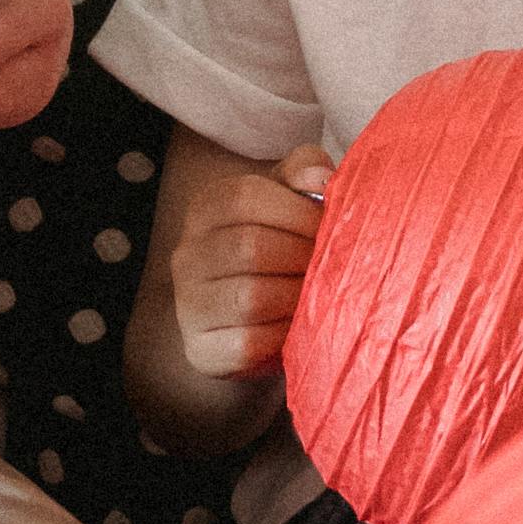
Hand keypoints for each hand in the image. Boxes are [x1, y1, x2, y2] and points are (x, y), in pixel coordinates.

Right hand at [164, 154, 332, 382]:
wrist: (254, 318)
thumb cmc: (279, 245)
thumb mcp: (289, 199)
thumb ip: (304, 172)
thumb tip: (319, 179)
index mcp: (206, 209)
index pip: (244, 197)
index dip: (296, 211)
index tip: (328, 226)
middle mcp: (187, 255)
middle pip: (249, 246)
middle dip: (302, 256)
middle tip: (335, 265)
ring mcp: (189, 305)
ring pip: (249, 297)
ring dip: (297, 296)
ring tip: (321, 293)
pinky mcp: (201, 350)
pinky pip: (248, 343)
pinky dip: (283, 335)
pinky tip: (300, 327)